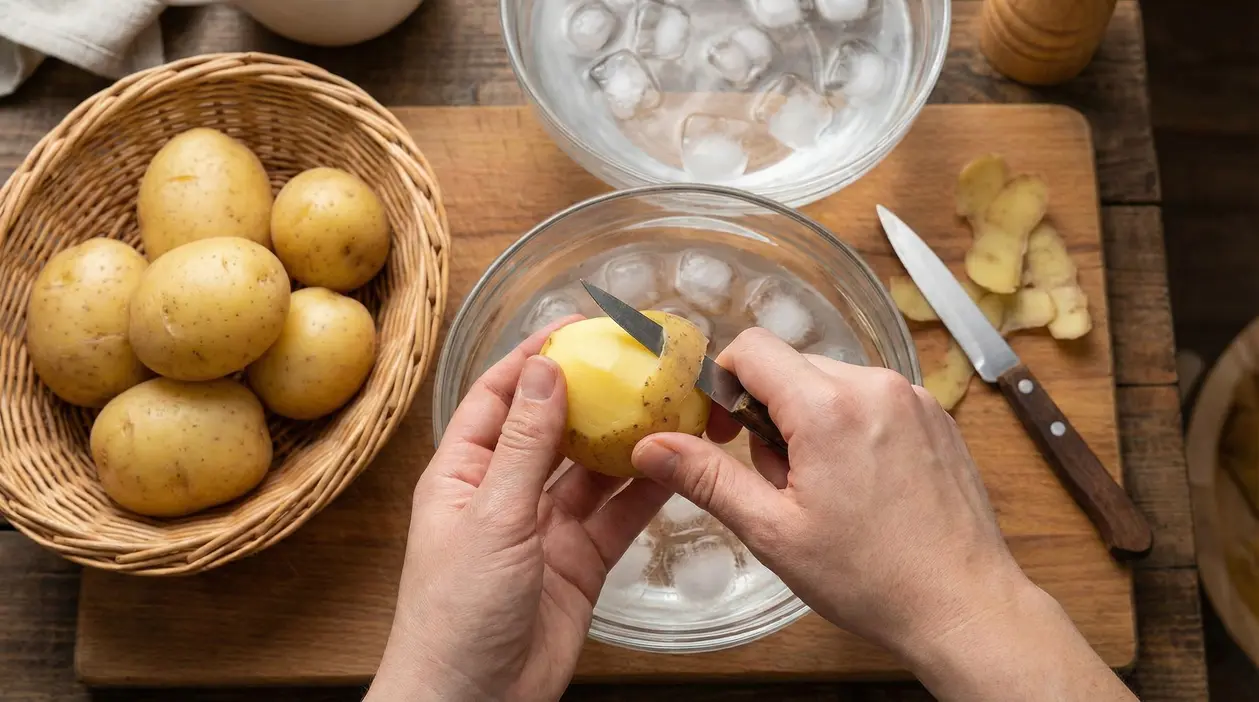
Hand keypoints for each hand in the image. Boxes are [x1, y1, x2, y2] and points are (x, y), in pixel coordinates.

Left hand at [368, 321, 670, 701]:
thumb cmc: (455, 613)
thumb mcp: (490, 517)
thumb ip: (525, 446)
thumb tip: (546, 371)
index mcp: (463, 472)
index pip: (500, 395)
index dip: (536, 356)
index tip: (578, 324)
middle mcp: (504, 492)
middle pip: (553, 426)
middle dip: (592, 392)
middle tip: (635, 359)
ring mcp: (544, 528)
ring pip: (592, 469)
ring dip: (625, 439)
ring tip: (666, 403)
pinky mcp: (578, 561)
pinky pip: (616, 515)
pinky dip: (644, 490)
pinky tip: (675, 463)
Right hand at [630, 328, 1135, 701]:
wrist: (964, 606)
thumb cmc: (872, 578)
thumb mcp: (772, 532)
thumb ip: (707, 477)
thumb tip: (650, 445)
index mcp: (830, 408)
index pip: (754, 347)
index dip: (726, 383)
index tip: (725, 431)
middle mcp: (876, 386)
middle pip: (792, 369)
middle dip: (771, 415)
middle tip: (782, 484)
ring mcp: (913, 398)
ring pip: (831, 384)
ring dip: (811, 424)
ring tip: (826, 492)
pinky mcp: (935, 415)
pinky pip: (871, 400)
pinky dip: (852, 429)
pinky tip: (862, 487)